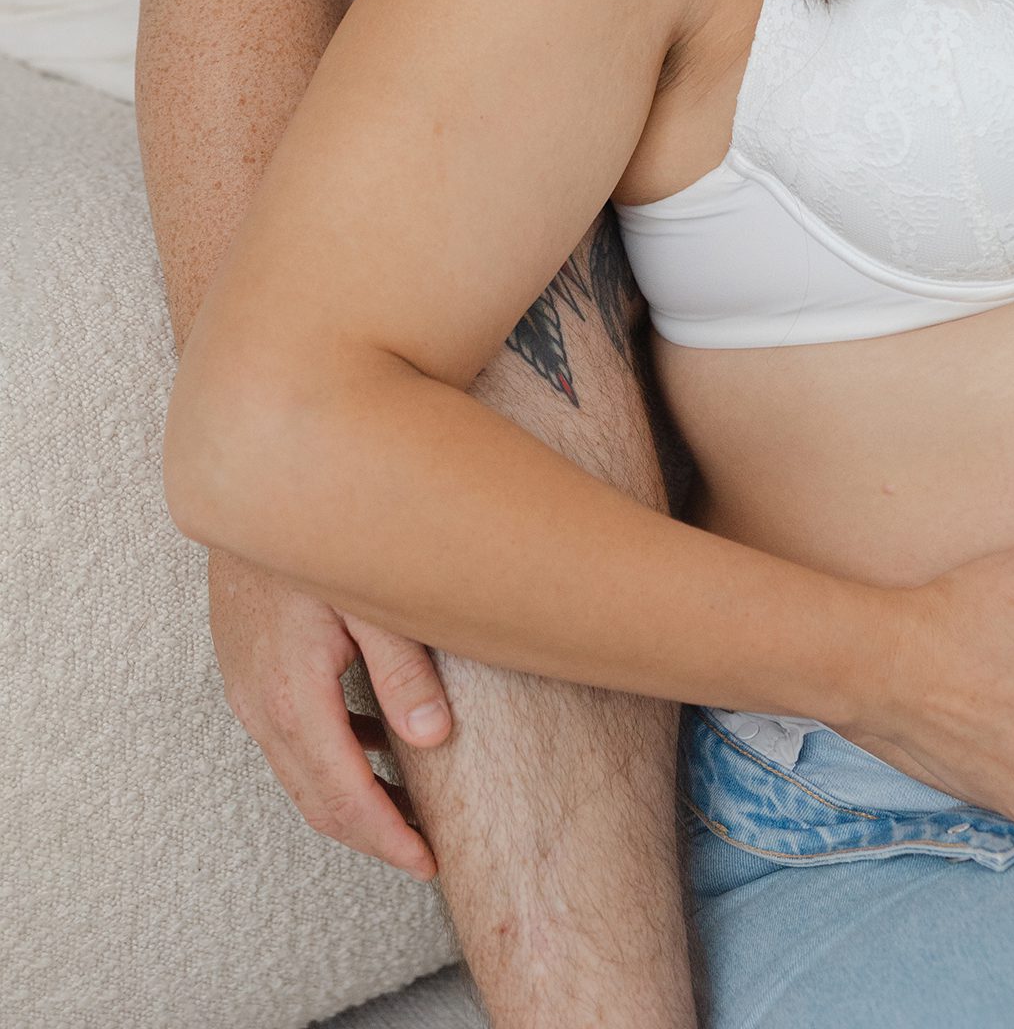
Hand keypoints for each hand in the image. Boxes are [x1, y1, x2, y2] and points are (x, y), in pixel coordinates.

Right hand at [207, 547, 452, 878]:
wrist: (248, 484)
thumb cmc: (319, 529)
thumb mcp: (374, 596)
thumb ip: (403, 670)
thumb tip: (433, 741)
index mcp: (295, 696)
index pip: (343, 797)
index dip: (387, 838)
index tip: (428, 862)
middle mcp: (260, 704)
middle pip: (317, 800)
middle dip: (371, 833)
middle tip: (424, 849)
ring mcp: (246, 687)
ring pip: (299, 773)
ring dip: (350, 797)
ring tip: (408, 804)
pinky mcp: (246, 666)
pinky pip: (287, 736)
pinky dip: (329, 757)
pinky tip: (371, 741)